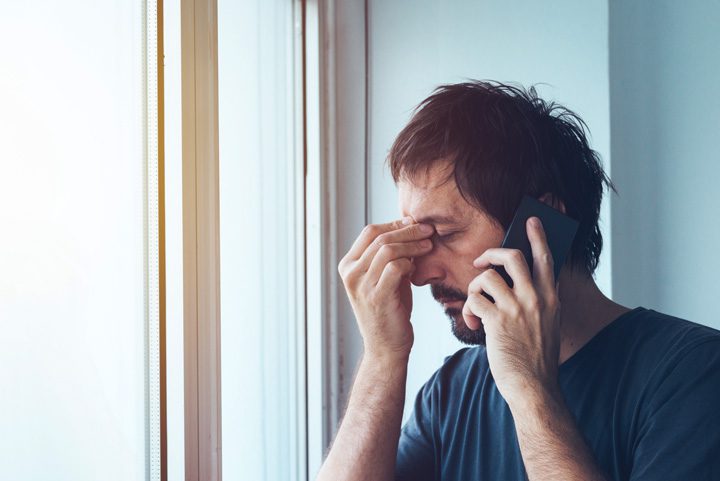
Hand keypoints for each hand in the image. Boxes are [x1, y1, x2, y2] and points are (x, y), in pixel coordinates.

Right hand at [338, 217, 434, 360]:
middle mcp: (350, 273)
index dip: (394, 223)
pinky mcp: (377, 296)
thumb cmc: (388, 309)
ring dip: (413, 244)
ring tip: (429, 245)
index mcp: (348, 265)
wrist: (386, 346)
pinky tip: (418, 267)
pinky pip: (395, 267)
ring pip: (388, 249)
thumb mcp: (383, 277)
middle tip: (428, 230)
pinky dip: (410, 262)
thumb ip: (388, 255)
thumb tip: (408, 227)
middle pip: (380, 237)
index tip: (414, 223)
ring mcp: (361, 285)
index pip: (370, 231)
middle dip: (408, 230)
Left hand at [462, 217, 560, 402]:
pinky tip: (472, 324)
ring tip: (475, 307)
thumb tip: (525, 282)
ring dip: (474, 289)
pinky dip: (468, 310)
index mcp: (551, 297)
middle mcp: (536, 298)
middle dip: (492, 253)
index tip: (530, 220)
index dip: (537, 236)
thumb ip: (540, 301)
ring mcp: (517, 308)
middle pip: (512, 256)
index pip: (546, 258)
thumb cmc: (536, 358)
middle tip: (481, 262)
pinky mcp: (497, 321)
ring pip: (487, 277)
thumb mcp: (548, 323)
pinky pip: (474, 300)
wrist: (533, 387)